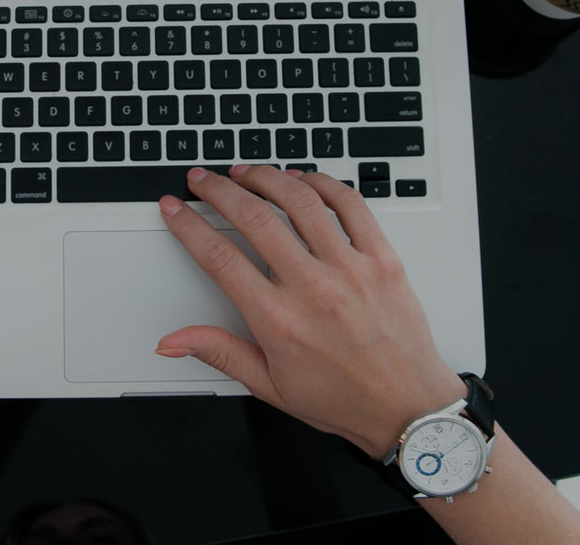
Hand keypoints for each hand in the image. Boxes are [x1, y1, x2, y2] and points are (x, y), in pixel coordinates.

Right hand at [155, 165, 466, 457]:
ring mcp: (350, 269)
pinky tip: (302, 179)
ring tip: (247, 172)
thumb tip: (172, 342)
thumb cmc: (342, 399)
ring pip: (300, 201)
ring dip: (267, 177)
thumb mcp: (269, 385)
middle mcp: (313, 289)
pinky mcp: (382, 259)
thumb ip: (218, 353)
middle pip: (254, 218)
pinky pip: (350, 205)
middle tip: (203, 180)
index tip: (175, 208)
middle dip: (218, 190)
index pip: (219, 257)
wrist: (406, 407)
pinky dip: (322, 183)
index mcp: (278, 321)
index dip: (189, 225)